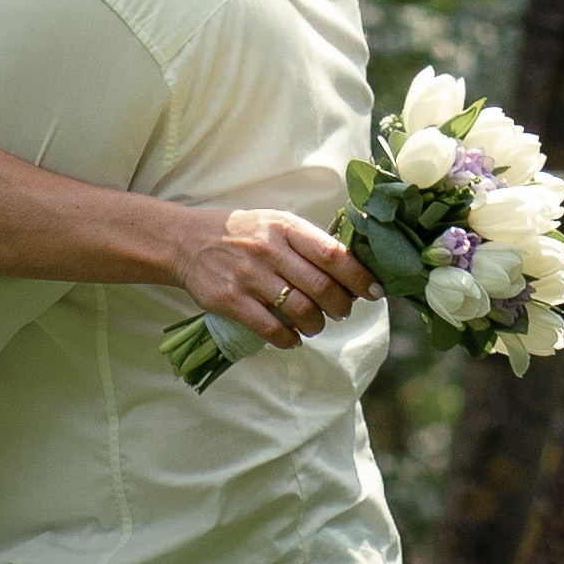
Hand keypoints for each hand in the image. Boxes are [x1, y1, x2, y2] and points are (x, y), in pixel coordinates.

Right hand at [171, 207, 381, 346]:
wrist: (188, 241)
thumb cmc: (244, 233)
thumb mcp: (276, 224)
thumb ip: (309, 244)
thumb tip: (354, 272)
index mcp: (286, 227)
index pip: (333, 254)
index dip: (359, 276)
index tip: (375, 291)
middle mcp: (269, 249)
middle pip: (321, 287)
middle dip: (341, 307)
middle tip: (342, 312)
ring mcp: (248, 276)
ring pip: (300, 311)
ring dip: (316, 325)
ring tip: (315, 325)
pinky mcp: (229, 300)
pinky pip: (270, 328)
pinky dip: (288, 339)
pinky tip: (291, 338)